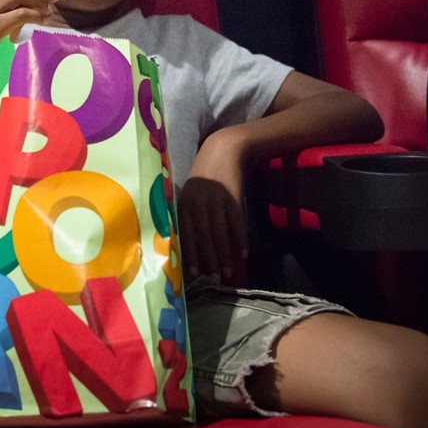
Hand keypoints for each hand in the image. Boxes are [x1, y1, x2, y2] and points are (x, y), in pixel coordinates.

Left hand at [177, 129, 248, 283]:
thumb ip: (187, 215)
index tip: (193, 273)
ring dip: (225, 254)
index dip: (189, 254)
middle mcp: (198, 202)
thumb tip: (186, 245)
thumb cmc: (203, 176)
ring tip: (230, 271)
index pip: (185, 234)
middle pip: (203, 237)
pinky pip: (236, 222)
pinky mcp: (233, 197)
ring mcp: (216, 199)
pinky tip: (243, 253)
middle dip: (209, 259)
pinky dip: (240, 238)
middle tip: (215, 278)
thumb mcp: (189, 193)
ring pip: (220, 232)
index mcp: (184, 203)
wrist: (222, 150)